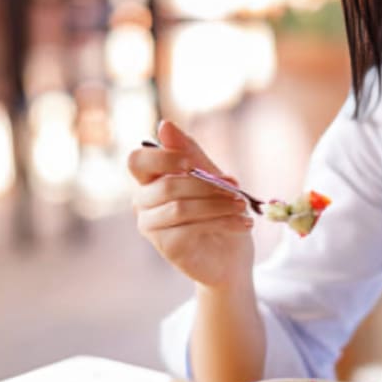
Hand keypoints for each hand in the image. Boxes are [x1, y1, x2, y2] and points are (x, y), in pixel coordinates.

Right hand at [128, 120, 254, 288]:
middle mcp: (144, 202)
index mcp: (151, 180)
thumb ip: (191, 154)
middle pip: (167, 185)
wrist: (232, 256)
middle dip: (207, 185)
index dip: (162, 157)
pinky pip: (190, 228)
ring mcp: (151, 226)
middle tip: (237, 189)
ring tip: (243, 208)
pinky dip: (222, 222)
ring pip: (180, 207)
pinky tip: (242, 225)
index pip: (137, 160)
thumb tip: (165, 125)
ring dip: (218, 205)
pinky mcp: (165, 247)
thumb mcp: (212, 178)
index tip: (192, 163)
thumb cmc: (220, 212)